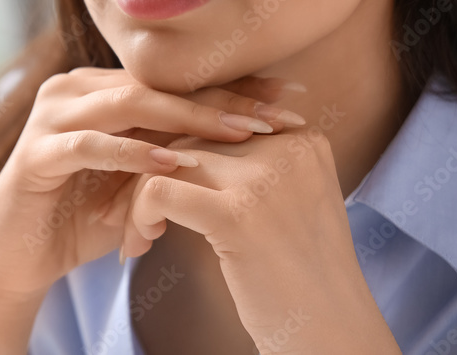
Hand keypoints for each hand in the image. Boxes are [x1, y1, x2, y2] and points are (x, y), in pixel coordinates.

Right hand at [0, 67, 306, 301]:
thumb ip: (177, 152)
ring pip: (129, 104)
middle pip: (159, 85)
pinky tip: (172, 163)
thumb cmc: (83, 216)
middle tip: (275, 116)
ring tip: (240, 135)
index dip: (231, 89)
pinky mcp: (36, 152)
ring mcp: (51, 117)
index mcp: (99, 89)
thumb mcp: (139, 179)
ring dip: (188, 120)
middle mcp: (73, 90)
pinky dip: (133, 153)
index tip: (289, 100)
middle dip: (221, 101)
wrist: (17, 256)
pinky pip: (90, 145)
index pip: (174, 81)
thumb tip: (253, 136)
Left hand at [121, 128, 400, 352]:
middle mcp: (287, 147)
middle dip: (144, 176)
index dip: (171, 157)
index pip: (210, 124)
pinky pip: (158, 191)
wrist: (334, 340)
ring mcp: (263, 179)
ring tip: (134, 238)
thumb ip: (243, 167)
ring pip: (164, 163)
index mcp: (300, 139)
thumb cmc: (297, 281)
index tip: (149, 193)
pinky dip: (138, 215)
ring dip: (135, 201)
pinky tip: (141, 245)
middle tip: (122, 216)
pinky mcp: (237, 214)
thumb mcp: (281, 206)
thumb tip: (171, 145)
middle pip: (185, 141)